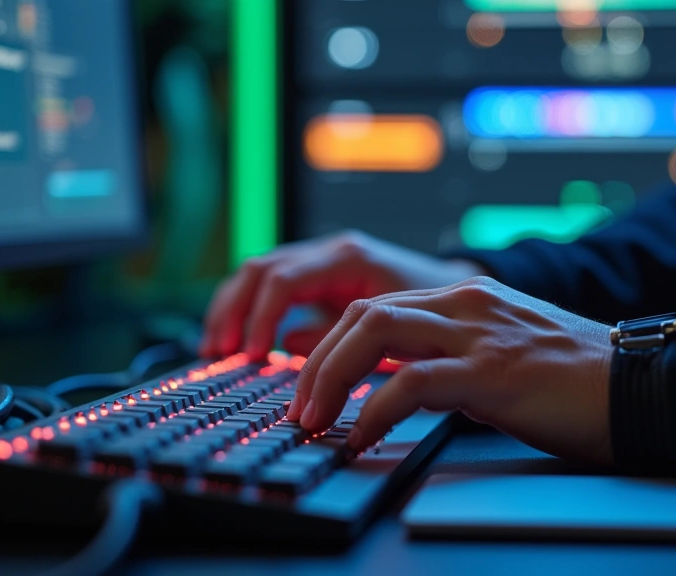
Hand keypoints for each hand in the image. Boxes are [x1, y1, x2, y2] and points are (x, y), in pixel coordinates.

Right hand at [200, 231, 485, 359]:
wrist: (458, 288)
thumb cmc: (434, 309)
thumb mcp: (395, 330)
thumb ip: (346, 340)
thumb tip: (291, 350)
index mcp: (350, 258)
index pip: (284, 279)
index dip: (261, 318)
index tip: (253, 355)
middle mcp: (331, 251)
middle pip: (260, 269)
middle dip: (233, 310)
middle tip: (219, 352)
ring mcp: (322, 259)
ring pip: (258, 272)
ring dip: (231, 308)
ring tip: (217, 348)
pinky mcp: (318, 275)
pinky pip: (270, 284)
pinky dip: (248, 309)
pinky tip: (239, 340)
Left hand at [289, 277, 614, 465]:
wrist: (647, 386)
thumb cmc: (578, 382)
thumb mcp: (501, 355)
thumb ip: (451, 358)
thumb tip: (397, 384)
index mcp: (466, 297)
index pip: (375, 307)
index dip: (330, 346)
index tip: (310, 387)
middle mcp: (466, 303)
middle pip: (362, 313)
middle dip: (316, 362)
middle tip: (300, 409)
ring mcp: (479, 333)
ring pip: (374, 331)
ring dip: (329, 378)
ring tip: (315, 422)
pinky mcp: (494, 372)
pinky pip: (412, 383)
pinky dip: (375, 410)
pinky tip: (363, 438)